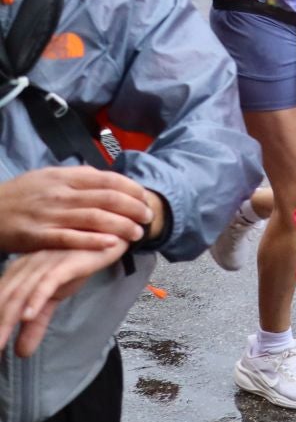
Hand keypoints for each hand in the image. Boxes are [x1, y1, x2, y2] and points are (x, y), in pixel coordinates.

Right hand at [0, 168, 153, 251]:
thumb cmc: (20, 195)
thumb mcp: (47, 177)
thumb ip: (75, 177)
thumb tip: (104, 177)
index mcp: (64, 177)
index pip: (108, 180)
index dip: (131, 189)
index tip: (145, 197)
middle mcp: (60, 194)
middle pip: (107, 198)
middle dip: (133, 208)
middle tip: (148, 216)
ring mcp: (49, 215)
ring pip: (94, 218)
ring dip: (121, 226)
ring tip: (137, 233)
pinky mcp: (38, 235)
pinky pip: (70, 239)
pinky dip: (93, 241)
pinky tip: (111, 244)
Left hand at [0, 243, 127, 357]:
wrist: (111, 237)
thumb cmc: (79, 263)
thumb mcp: (55, 298)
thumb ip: (36, 324)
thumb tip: (20, 352)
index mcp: (19, 273)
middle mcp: (27, 266)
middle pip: (4, 301)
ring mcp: (45, 263)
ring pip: (21, 294)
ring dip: (7, 319)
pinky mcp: (65, 263)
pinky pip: (47, 282)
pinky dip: (36, 299)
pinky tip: (28, 316)